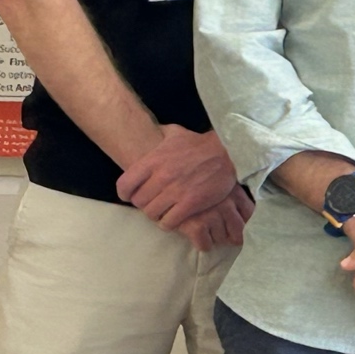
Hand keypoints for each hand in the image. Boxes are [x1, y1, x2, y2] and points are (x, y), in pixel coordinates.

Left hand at [116, 125, 238, 229]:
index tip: (132, 195)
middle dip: (145, 204)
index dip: (126, 194)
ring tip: (164, 211)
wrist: (229, 153)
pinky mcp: (191, 203)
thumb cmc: (200, 145)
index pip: (124, 185)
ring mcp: (176, 191)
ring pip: (152, 214)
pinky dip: (169, 223)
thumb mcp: (176, 134)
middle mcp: (162, 176)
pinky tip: (175, 218)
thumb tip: (150, 130)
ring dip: (157, 214)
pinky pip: (169, 222)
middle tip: (154, 202)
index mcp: (154, 160)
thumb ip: (159, 134)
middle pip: (139, 202)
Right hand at [175, 184, 253, 251]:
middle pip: (238, 227)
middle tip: (226, 237)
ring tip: (206, 231)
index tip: (237, 224)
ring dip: (215, 238)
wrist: (162, 182)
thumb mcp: (214, 179)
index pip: (249, 210)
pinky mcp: (196, 226)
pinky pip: (205, 244)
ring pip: (221, 238)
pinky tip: (196, 237)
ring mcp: (211, 215)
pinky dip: (202, 244)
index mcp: (232, 190)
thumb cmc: (190, 179)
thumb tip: (243, 214)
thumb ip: (228, 191)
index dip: (244, 219)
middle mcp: (225, 203)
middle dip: (232, 234)